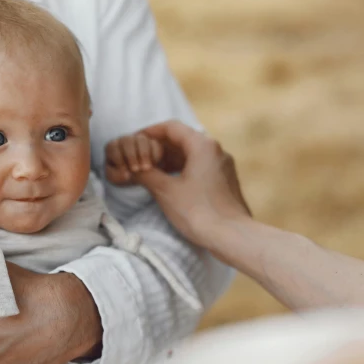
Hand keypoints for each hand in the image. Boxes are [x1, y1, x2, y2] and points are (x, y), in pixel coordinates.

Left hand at [105, 133, 163, 184]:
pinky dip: (154, 154)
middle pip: (127, 141)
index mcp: (112, 147)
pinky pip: (154, 144)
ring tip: (145, 169)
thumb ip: (116, 176)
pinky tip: (153, 165)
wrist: (135, 174)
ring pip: (141, 140)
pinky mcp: (152, 143)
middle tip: (135, 170)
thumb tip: (126, 175)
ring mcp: (138, 139)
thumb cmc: (121, 174)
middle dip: (131, 156)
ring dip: (144, 154)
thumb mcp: (115, 178)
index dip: (119, 159)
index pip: (113, 147)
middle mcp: (125, 140)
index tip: (125, 172)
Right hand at [131, 120, 251, 247]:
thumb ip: (146, 174)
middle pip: (182, 139)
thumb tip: (132, 169)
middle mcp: (216, 150)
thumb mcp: (165, 191)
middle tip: (139, 157)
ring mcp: (223, 165)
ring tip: (151, 170)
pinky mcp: (225, 180)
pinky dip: (182, 169)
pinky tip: (170, 182)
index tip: (134, 140)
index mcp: (202, 145)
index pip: (170, 127)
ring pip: (191, 154)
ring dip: (170, 159)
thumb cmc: (199, 212)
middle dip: (159, 147)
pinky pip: (200, 166)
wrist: (232, 236)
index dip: (149, 132)